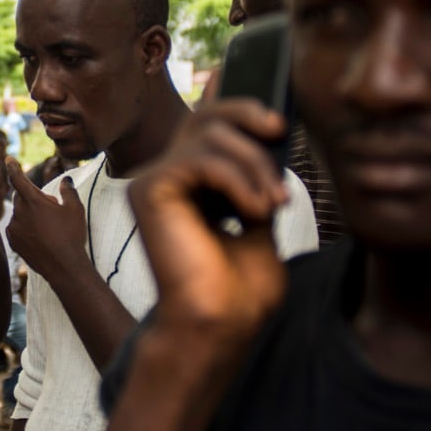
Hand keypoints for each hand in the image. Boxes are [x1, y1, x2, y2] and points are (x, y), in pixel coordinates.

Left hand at [5, 158, 90, 280]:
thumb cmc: (71, 235)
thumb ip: (68, 191)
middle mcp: (20, 213)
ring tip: (48, 227)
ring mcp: (15, 229)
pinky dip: (25, 228)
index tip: (7, 159)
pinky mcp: (13, 242)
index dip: (13, 167)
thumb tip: (66, 180)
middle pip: (21, 197)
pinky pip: (16, 228)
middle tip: (51, 208)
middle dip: (33, 198)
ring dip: (29, 214)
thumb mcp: (75, 209)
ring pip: (19, 213)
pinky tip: (40, 237)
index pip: (19, 179)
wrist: (64, 266)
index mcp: (33, 201)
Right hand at [129, 97, 289, 363]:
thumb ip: (255, 176)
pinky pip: (199, 158)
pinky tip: (254, 212)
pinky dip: (237, 179)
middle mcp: (167, 178)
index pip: (208, 121)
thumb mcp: (260, 215)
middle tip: (281, 136)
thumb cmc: (239, 289)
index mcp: (191, 183)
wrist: (220, 325)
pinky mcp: (149, 191)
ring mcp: (154, 183)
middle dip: (249, 116)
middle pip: (205, 114)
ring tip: (274, 203)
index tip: (279, 122)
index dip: (239, 104)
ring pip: (208, 133)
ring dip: (254, 163)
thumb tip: (270, 130)